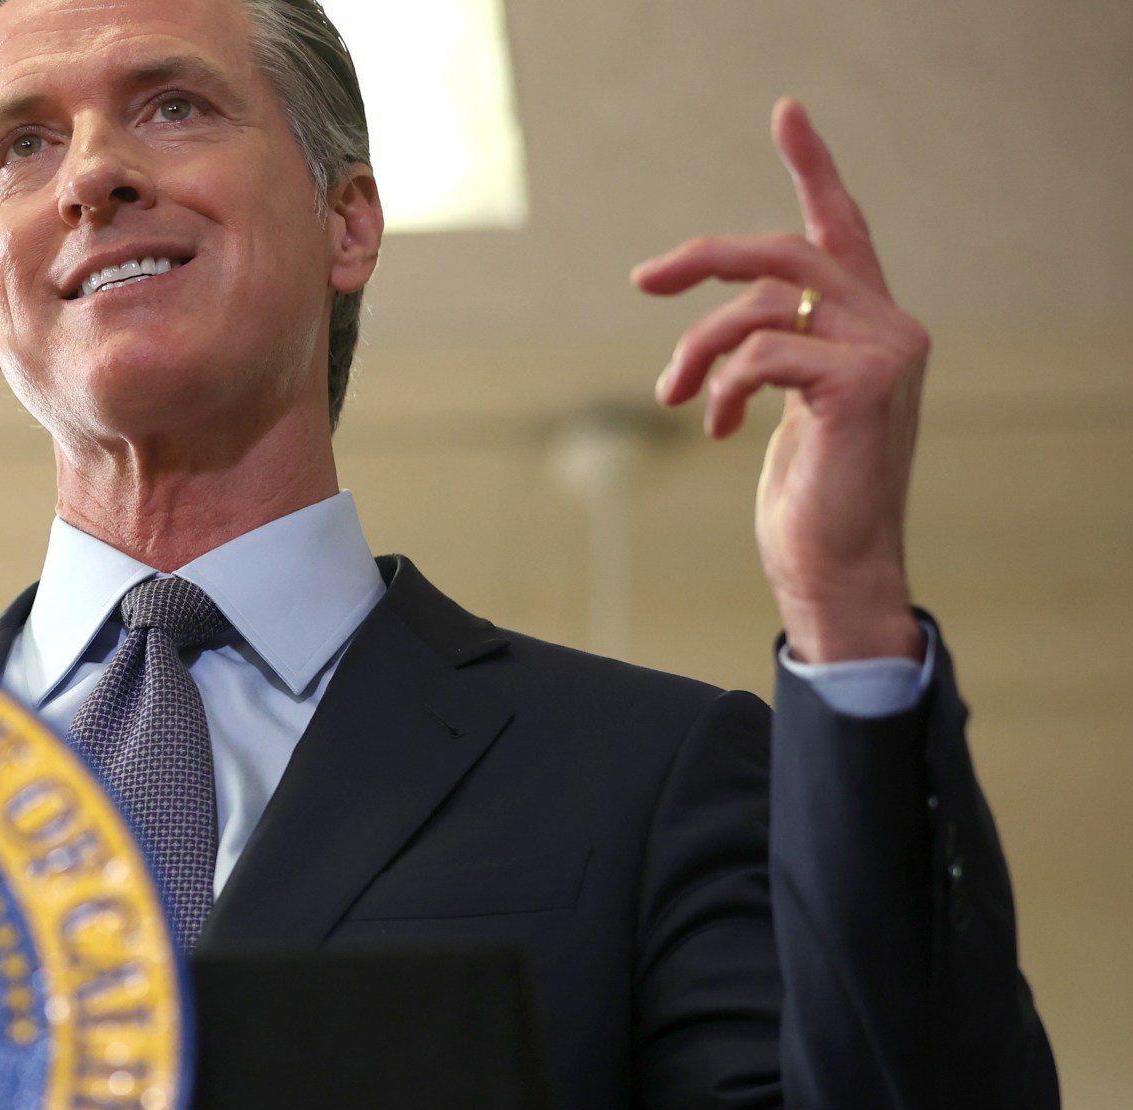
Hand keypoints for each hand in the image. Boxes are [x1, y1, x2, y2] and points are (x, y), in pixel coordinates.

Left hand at [634, 98, 928, 662]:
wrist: (835, 567)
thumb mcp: (787, 408)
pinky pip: (762, 352)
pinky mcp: (862, 384)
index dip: (812, 168)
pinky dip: (721, 386)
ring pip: (760, 301)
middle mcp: (891, 325)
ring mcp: (885, 351)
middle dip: (705, 258)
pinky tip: (715, 428)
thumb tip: (726, 329)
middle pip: (785, 251)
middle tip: (645, 280)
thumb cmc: (808, 497)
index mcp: (870, 323)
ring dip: (697, 345)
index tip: (786, 113)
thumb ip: (776, 353)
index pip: (843, 228)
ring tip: (672, 394)